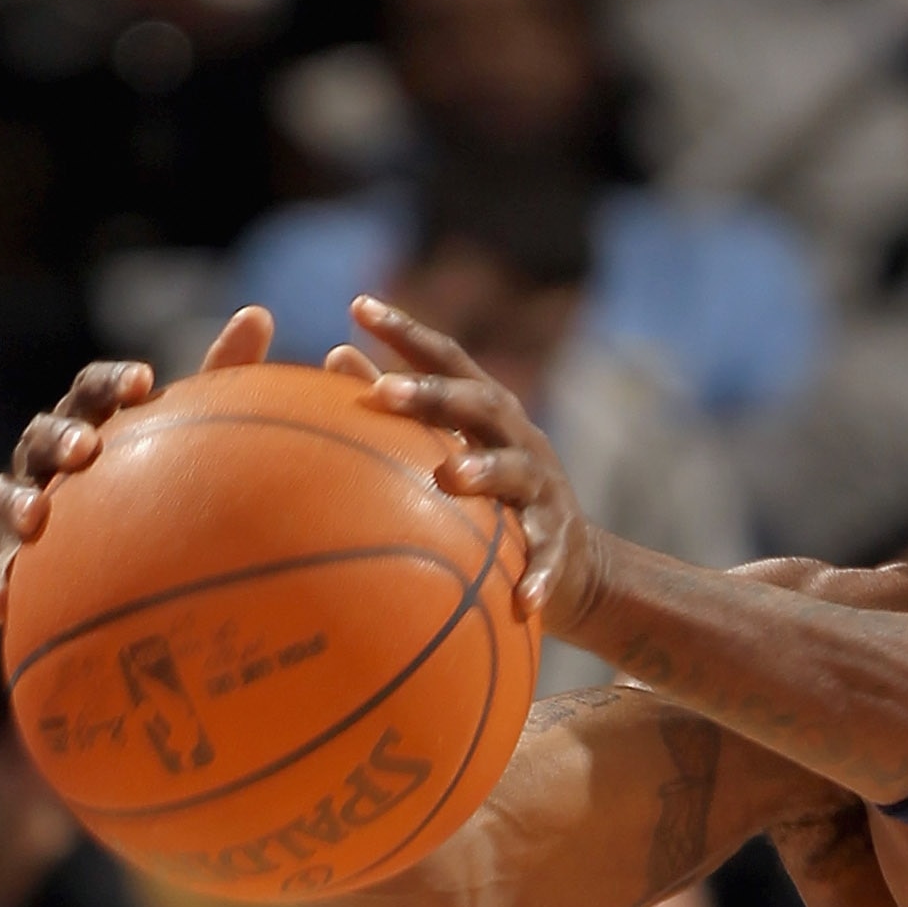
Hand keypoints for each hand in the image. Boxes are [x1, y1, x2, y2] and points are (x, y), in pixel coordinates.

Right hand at [0, 305, 279, 613]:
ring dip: (16, 501)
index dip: (114, 384)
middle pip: (42, 433)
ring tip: (36, 521)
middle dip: (60, 437)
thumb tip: (257, 313)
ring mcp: (26, 509)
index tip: (146, 384)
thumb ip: (221, 379)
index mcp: (90, 422)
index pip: (93, 389)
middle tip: (87, 450)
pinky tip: (1, 608)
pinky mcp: (13, 567)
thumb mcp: (197, 438)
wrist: (128, 558)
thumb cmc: (163, 485)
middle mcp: (49, 460)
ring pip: (3, 494)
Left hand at [346, 293, 605, 640]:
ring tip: (451, 476)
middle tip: (385, 391)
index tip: (359, 306)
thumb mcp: (450, 451)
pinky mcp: (560, 542)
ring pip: (516, 470)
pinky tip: (520, 600)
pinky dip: (536, 575)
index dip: (405, 331)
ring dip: (484, 469)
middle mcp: (516, 437)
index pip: (445, 359)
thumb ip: (399, 409)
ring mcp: (542, 488)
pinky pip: (547, 557)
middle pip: (477, 403)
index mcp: (485, 411)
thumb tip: (332, 356)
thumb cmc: (490, 503)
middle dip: (434, 394)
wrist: (575, 567)